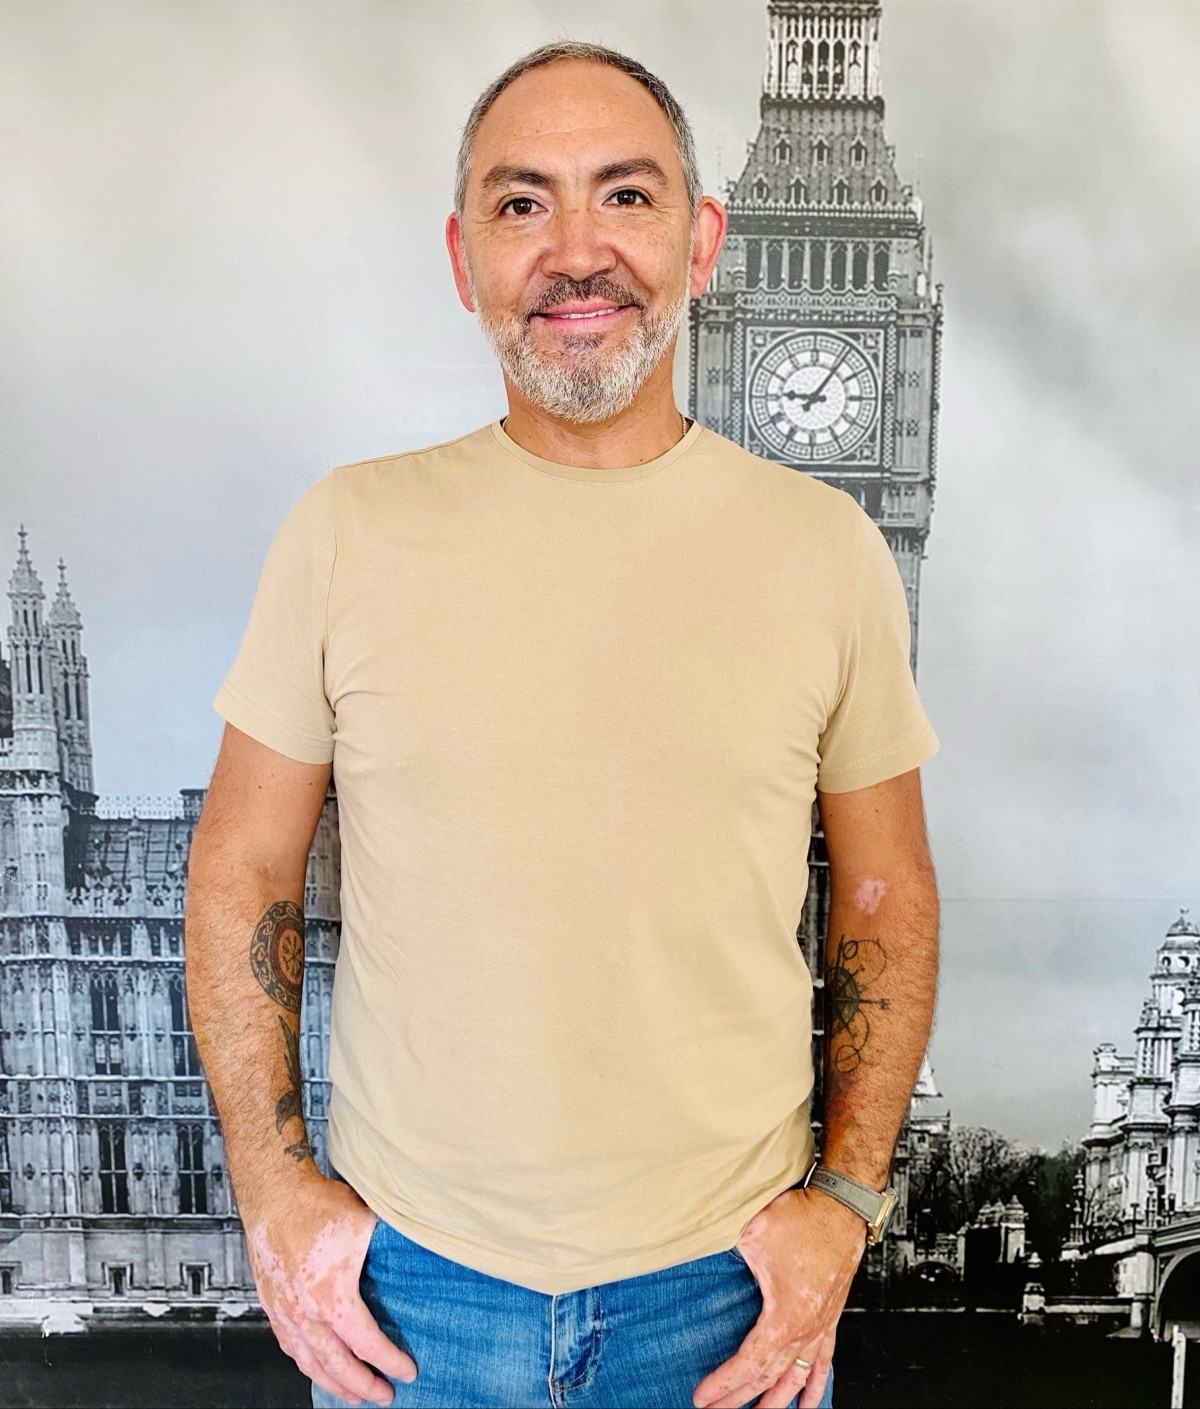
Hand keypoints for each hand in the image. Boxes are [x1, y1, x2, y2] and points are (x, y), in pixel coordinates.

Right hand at [242, 1172, 417, 1404]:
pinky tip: (316, 1366)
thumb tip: (421, 1249)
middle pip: (338, 1366)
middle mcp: (305, 1314)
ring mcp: (285, 1313)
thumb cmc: (318, 1205)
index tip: (408, 1372)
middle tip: (384, 1396)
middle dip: (363, 1386)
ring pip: (310, 1363)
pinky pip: (290, 1346)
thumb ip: (391, 1246)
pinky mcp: (271, 1305)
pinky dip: (306, 1363)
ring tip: (351, 1394)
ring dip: (333, 1383)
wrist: (275, 1193)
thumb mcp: (367, 1224)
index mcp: (332, 1298)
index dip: (390, 1362)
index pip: (367, 1344)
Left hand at [691, 1186, 865, 1408]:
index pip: (750, 1363)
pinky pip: (823, 1363)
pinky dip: (814, 1387)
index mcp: (786, 1318)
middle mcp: (806, 1331)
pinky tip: (808, 1404)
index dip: (724, 1383)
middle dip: (739, 1398)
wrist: (841, 1207)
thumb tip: (699, 1248)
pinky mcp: (830, 1318)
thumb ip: (726, 1250)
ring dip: (775, 1402)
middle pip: (769, 1378)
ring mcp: (821, 1327)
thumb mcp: (753, 1234)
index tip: (702, 1396)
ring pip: (796, 1379)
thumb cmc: (802, 1219)